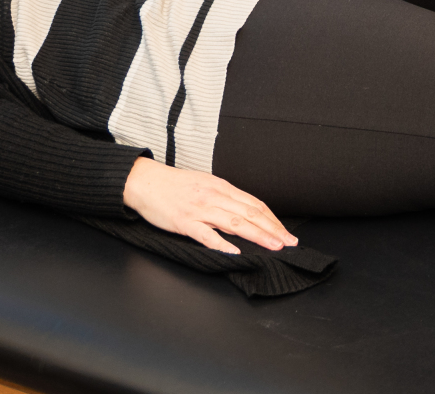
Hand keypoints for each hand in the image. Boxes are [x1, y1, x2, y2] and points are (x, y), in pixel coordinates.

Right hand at [122, 155, 295, 254]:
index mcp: (221, 187)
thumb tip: (244, 212)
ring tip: (273, 246)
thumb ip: (224, 198)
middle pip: (250, 213)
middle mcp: (214, 196)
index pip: (254, 203)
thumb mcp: (205, 185)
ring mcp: (200, 209)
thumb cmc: (175, 186)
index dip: (273, 219)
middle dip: (273, 229)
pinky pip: (206, 235)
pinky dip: (222, 244)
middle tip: (289, 242)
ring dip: (257, 235)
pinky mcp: (185, 222)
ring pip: (235, 223)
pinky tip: (235, 252)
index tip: (286, 231)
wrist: (145, 182)